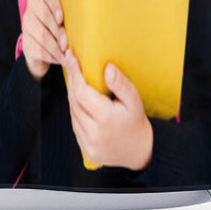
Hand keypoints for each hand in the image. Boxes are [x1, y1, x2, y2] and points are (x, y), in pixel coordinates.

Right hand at [21, 0, 67, 81]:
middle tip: (66, 42)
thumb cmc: (64, 25)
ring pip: (40, 34)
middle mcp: (32, 5)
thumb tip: (88, 22)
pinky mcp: (25, 41)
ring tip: (66, 53)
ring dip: (55, 46)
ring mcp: (26, 23)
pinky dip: (51, 55)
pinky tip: (59, 58)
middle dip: (57, 30)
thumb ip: (74, 13)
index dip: (53, 3)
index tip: (61, 18)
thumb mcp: (69, 15)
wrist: (47, 45)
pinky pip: (38, 49)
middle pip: (43, 14)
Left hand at [63, 49, 152, 170]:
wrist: (139, 151)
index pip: (81, 92)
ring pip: (72, 112)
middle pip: (73, 101)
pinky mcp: (85, 148)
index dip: (75, 73)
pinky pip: (75, 123)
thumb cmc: (135, 121)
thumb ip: (120, 83)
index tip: (72, 58)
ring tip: (74, 77)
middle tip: (71, 62)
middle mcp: (93, 132)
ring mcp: (87, 143)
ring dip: (71, 94)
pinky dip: (75, 108)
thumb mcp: (134, 100)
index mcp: (105, 118)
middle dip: (71, 80)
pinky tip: (79, 98)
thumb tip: (107, 67)